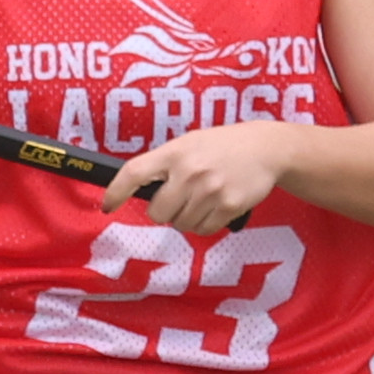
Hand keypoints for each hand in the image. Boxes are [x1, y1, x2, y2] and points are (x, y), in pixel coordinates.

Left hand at [104, 121, 294, 235]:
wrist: (266, 149)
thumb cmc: (223, 146)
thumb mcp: (190, 143)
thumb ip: (166, 163)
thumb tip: (138, 190)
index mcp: (175, 152)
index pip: (134, 173)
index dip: (116, 192)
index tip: (108, 206)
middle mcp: (189, 171)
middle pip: (157, 212)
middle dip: (164, 211)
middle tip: (178, 200)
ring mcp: (210, 190)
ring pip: (181, 224)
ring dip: (187, 218)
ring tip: (202, 199)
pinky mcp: (228, 206)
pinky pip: (204, 230)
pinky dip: (206, 224)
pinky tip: (216, 207)